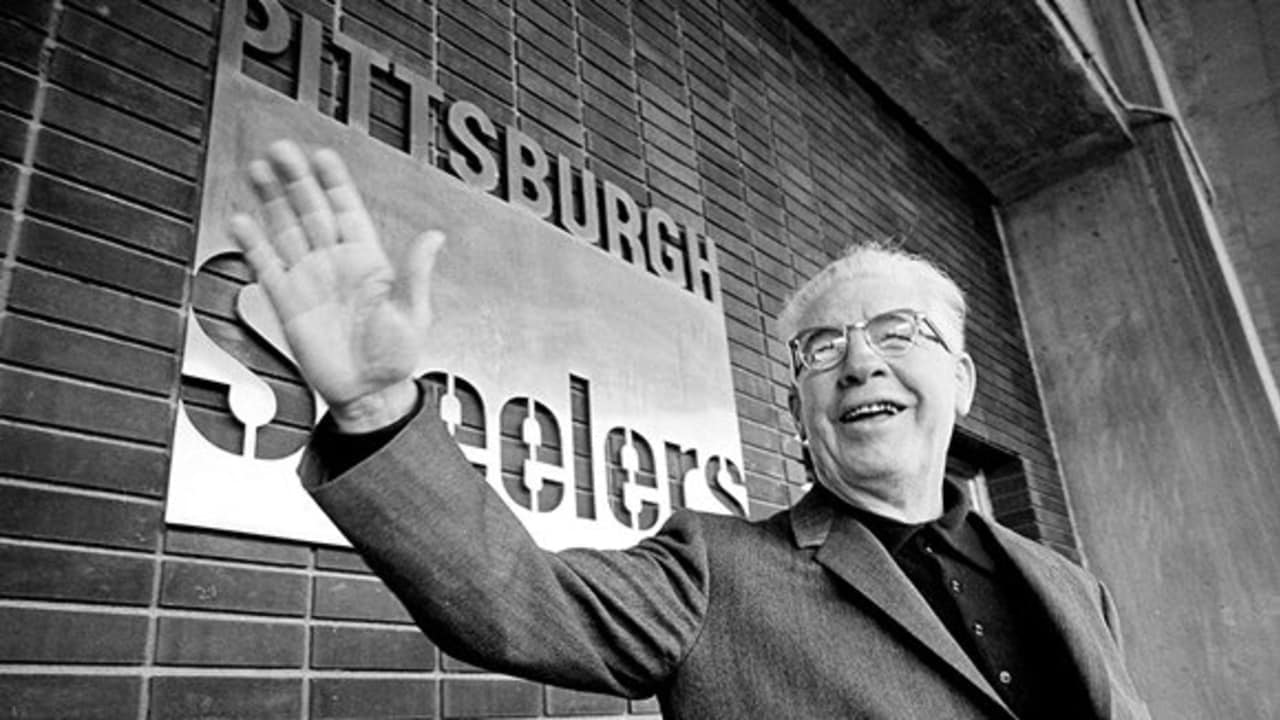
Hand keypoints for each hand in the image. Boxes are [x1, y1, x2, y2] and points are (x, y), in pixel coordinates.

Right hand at [230, 140, 443, 431]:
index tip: (322, 155)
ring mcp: (310, 280)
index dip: (334, 183)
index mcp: (368, 262)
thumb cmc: (396, 358)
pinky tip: (242, 221)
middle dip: (296, 179)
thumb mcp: (413, 313)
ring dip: (272, 200)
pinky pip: (267, 266)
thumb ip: (416, 274)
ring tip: (259, 170)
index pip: (347, 210)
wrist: (370, 394)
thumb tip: (435, 238)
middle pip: (311, 211)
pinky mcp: (288, 303)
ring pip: (286, 230)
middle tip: (281, 149)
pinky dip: (254, 244)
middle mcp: (336, 265)